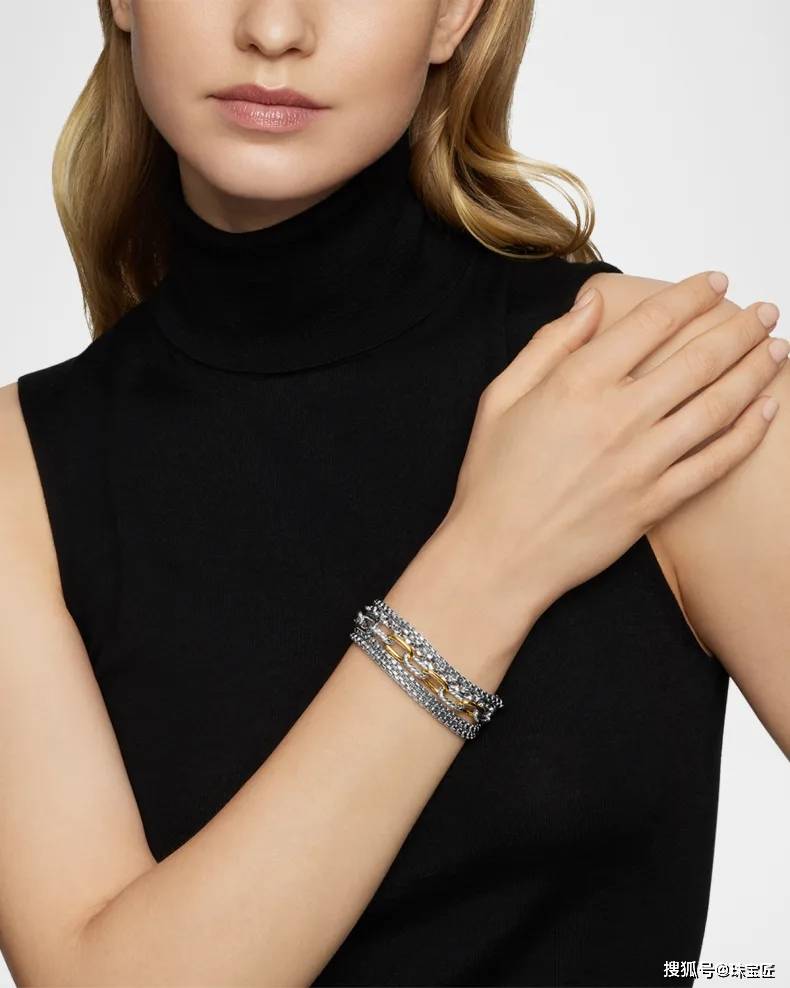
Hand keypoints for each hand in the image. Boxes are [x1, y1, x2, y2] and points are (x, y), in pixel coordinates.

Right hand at [440, 271, 784, 618]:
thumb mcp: (500, 397)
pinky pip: (714, 463)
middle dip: (740, 328)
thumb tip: (591, 305)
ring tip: (776, 348)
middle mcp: (617, 417)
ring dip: (755, 371)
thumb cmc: (494, 479)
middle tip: (764, 310)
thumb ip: (548, 345)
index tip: (716, 282)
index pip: (652, 322)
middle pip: (698, 358)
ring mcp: (641, 462)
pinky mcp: (655, 503)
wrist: (498, 556)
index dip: (692, 296)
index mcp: (577, 383)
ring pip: (717, 405)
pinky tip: (765, 410)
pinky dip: (746, 434)